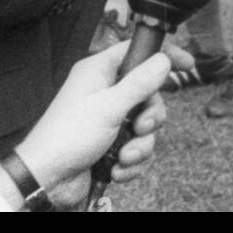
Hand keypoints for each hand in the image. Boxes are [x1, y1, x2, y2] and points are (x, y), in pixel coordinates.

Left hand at [17, 41, 171, 206]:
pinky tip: (116, 169)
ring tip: (124, 156)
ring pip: (144, 125)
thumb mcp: (109, 107)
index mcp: (99, 71)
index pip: (137, 51)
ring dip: (140, 145)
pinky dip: (130, 161)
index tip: (187, 63)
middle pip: (147, 94)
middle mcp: (105, 92)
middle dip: (150, 117)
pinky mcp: (110, 144)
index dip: (163, 56)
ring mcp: (107, 119)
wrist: (45, 180)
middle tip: (140, 127)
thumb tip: (163, 60)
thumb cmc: (66, 137)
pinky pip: (136, 147)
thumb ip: (139, 83)